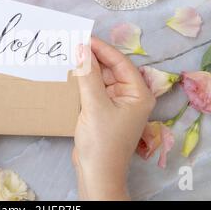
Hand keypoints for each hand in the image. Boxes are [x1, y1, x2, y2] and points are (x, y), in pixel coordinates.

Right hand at [73, 37, 155, 199]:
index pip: (121, 63)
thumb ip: (88, 75)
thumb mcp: (95, 105)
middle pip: (112, 68)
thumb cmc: (102, 141)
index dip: (102, 48)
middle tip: (74, 43)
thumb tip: (81, 48)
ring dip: (89, 68)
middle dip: (94, 57)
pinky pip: (96, 88)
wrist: (96, 172)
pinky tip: (74, 71)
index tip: (84, 37)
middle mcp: (131, 95)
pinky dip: (85, 80)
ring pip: (102, 77)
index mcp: (139, 93)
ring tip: (71, 53)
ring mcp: (117, 102)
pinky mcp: (104, 109)